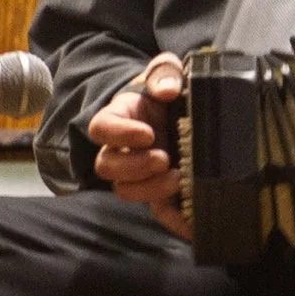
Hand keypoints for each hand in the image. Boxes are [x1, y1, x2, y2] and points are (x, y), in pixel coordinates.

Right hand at [87, 52, 190, 239]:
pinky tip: (192, 224)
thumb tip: (168, 90)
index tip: (148, 134)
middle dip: (134, 167)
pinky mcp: (158, 190)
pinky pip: (158, 210)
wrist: (179, 108)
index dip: (120, 134)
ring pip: (125, 190)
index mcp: (120, 116)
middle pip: (107, 166)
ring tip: (178, 180)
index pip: (102, 128)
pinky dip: (173, 219)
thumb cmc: (167, 87)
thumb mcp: (166, 71)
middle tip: (163, 160)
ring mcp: (137, 172)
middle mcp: (121, 148)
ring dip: (149, 190)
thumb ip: (165, 73)